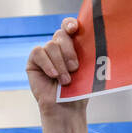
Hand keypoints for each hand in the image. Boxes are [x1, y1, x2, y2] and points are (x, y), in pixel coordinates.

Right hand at [26, 16, 89, 132]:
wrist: (67, 108)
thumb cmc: (79, 90)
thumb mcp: (87, 70)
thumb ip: (87, 53)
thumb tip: (97, 39)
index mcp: (73, 45)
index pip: (70, 26)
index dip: (70, 24)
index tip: (74, 28)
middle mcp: (58, 46)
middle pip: (61, 34)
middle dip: (69, 50)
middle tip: (75, 68)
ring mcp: (45, 53)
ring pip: (51, 45)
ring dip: (60, 64)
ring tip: (66, 80)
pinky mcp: (34, 61)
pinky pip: (38, 53)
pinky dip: (47, 64)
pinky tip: (53, 75)